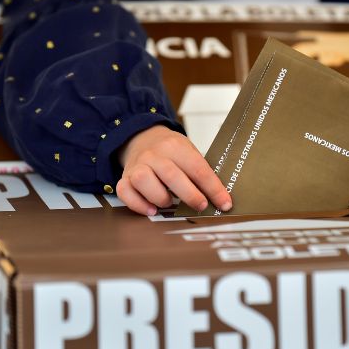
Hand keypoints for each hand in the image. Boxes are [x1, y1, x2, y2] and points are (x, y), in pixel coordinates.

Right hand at [117, 125, 231, 215]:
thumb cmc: (170, 151)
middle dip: (190, 195)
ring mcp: (137, 166)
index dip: (213, 189)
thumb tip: (221, 198)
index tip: (224, 203)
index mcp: (175, 146)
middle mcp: (154, 155)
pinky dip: (138, 204)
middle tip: (201, 206)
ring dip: (160, 197)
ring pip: (143, 181)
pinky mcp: (124, 178)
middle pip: (171, 175)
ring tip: (170, 204)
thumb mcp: (188, 151)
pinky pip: (125, 192)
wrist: (142, 138)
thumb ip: (200, 172)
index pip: (198, 168)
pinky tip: (151, 210)